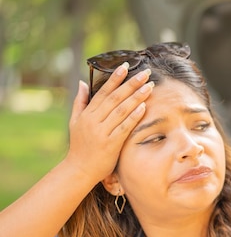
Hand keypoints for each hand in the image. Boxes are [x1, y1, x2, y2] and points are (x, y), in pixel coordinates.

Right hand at [64, 63, 153, 184]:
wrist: (79, 170)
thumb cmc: (80, 146)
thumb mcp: (75, 122)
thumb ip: (80, 102)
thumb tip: (81, 82)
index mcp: (87, 114)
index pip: (103, 92)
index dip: (115, 78)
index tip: (126, 66)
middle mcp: (94, 121)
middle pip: (115, 98)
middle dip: (131, 84)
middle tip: (145, 73)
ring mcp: (103, 132)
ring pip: (121, 110)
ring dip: (136, 97)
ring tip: (149, 86)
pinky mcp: (111, 144)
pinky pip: (124, 127)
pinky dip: (134, 116)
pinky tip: (144, 106)